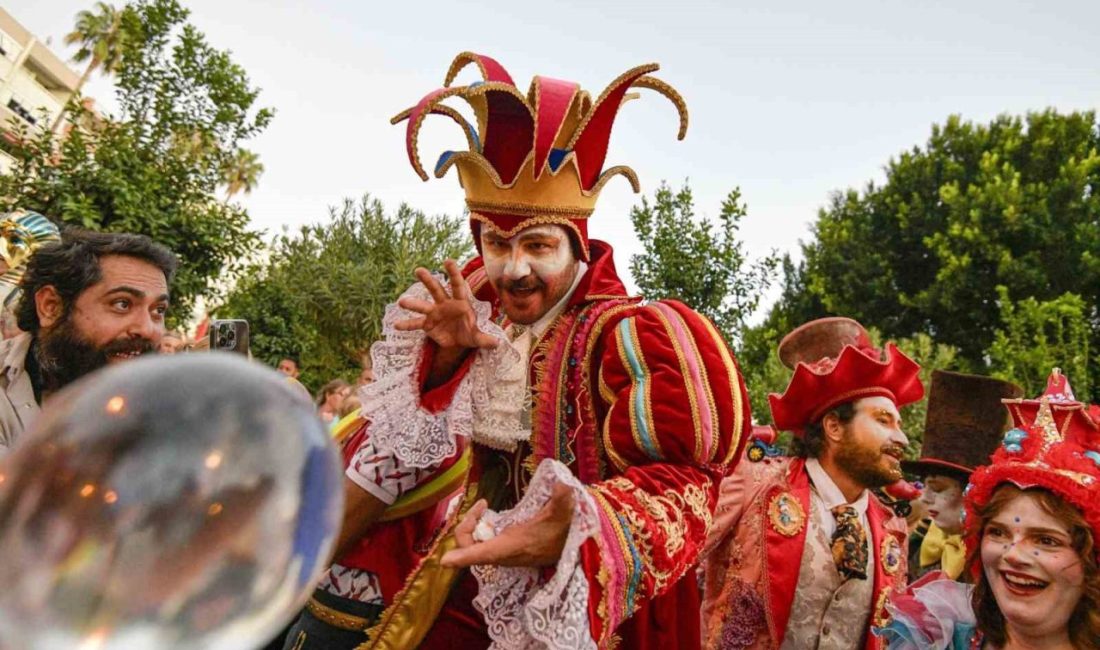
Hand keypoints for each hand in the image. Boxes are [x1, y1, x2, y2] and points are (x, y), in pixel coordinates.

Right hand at [394, 260, 498, 350]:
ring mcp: (435, 313)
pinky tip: (396, 325)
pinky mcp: (428, 324)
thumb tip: (498, 343)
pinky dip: (407, 325)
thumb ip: (486, 339)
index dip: (453, 273)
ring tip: (402, 302)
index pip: (458, 285)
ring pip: (423, 305)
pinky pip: (416, 323)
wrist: (460, 341)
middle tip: (418, 270)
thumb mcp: (478, 337)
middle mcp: (445, 303)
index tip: (448, 261)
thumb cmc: (471, 333)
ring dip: (413, 303)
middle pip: (436, 289)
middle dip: (428, 280)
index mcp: (461, 302)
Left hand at [440, 483, 574, 567]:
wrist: (570, 548)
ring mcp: (500, 553)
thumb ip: (561, 500)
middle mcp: (501, 554)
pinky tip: (491, 514)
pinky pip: (480, 542)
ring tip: (484, 507)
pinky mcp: (503, 550)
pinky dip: (479, 528)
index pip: (481, 555)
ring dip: (472, 526)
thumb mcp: (561, 515)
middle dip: (467, 524)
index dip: (462, 558)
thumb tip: (564, 484)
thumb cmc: (562, 533)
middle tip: (482, 504)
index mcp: (509, 547)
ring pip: (473, 545)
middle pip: (469, 546)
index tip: (445, 560)